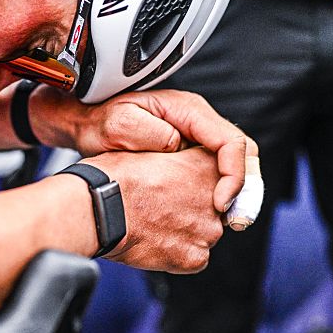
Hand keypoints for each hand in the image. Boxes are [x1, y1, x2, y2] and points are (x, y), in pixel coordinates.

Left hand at [33, 87, 256, 212]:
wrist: (87, 124)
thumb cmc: (100, 122)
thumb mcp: (119, 124)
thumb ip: (151, 132)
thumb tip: (178, 145)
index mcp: (188, 110)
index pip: (230, 141)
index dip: (233, 175)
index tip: (220, 202)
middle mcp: (199, 121)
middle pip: (242, 153)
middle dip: (245, 188)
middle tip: (237, 220)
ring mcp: (197, 137)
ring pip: (235, 165)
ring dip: (238, 194)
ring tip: (232, 222)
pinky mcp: (191, 153)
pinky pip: (218, 172)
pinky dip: (223, 193)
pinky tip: (216, 215)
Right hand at [83, 146, 224, 272]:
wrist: (100, 209)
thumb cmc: (116, 177)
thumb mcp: (149, 149)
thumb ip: (175, 157)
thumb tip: (176, 164)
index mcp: (206, 165)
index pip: (216, 174)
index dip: (192, 181)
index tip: (176, 186)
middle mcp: (215, 198)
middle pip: (212, 206)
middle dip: (191, 208)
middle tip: (160, 206)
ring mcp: (208, 230)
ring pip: (203, 232)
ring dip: (185, 230)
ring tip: (153, 224)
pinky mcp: (196, 257)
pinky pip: (194, 257)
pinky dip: (177, 253)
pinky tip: (154, 241)